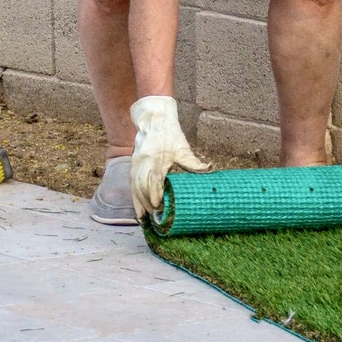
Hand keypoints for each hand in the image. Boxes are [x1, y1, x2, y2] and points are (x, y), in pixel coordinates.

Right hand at [129, 95, 210, 217]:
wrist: (154, 122)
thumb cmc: (170, 135)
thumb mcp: (182, 147)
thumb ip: (193, 161)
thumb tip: (209, 169)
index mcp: (157, 157)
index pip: (154, 177)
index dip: (155, 192)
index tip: (158, 205)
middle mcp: (144, 162)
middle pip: (142, 186)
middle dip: (148, 203)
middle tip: (157, 217)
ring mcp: (136, 165)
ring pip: (135, 188)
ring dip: (140, 204)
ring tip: (146, 219)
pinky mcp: (133, 167)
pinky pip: (132, 186)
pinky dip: (135, 200)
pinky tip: (138, 213)